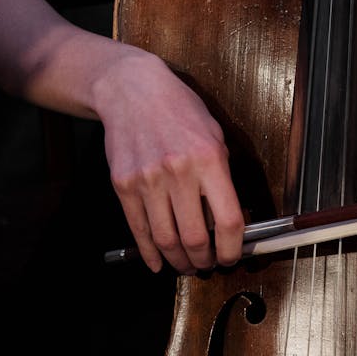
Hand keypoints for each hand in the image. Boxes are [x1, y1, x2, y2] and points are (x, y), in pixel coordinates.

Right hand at [93, 45, 244, 273]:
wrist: (131, 90)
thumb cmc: (178, 110)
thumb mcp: (214, 136)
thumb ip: (222, 178)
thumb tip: (228, 221)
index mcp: (208, 160)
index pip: (228, 220)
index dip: (232, 249)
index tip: (231, 257)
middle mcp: (178, 171)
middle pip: (194, 238)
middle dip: (204, 261)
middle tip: (207, 264)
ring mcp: (147, 180)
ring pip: (166, 240)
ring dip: (178, 261)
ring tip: (186, 265)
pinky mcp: (124, 185)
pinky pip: (138, 229)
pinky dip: (149, 253)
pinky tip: (157, 262)